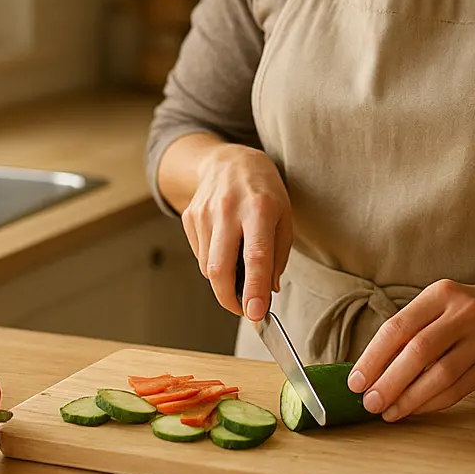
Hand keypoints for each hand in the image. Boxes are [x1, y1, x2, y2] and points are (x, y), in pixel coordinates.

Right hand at [180, 143, 291, 323]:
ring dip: (224, 280)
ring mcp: (205, 212)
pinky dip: (213, 263)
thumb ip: (278, 255)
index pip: (256, 256)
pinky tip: (225, 245)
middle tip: (244, 309)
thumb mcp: (284, 215)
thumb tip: (267, 291)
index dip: (255, 289)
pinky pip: (199, 256)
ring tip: (239, 263)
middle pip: (220, 269)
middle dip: (229, 299)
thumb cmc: (263, 189)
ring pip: (208, 267)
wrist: (230, 159)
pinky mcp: (190, 217)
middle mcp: (229, 209)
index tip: (256, 314)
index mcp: (259, 208)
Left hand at [346, 279, 474, 421]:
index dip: (374, 356)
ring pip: (442, 374)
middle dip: (390, 381)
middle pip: (420, 351)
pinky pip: (459, 389)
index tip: (356, 381)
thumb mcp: (434, 305)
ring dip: (411, 398)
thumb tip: (371, 369)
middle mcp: (463, 312)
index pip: (399, 326)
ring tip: (389, 412)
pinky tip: (415, 409)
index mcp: (440, 293)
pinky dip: (433, 403)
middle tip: (370, 403)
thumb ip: (407, 331)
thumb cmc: (459, 311)